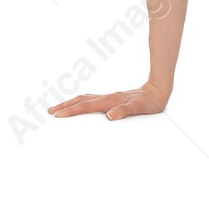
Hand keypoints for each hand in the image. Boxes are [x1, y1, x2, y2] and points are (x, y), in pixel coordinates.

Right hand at [48, 79, 169, 121]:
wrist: (158, 90)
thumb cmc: (149, 102)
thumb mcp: (139, 108)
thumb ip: (124, 111)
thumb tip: (109, 116)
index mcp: (110, 101)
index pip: (86, 106)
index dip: (71, 110)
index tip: (57, 115)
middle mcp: (108, 97)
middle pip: (82, 100)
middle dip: (65, 106)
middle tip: (50, 111)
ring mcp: (109, 97)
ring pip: (85, 98)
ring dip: (71, 102)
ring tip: (59, 107)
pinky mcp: (112, 98)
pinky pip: (92, 99)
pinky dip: (81, 101)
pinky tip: (80, 104)